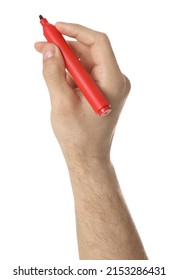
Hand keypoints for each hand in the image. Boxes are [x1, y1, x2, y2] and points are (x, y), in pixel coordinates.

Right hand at [34, 23, 129, 164]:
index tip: (55, 27)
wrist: (88, 157)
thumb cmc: (78, 137)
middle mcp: (115, 81)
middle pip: (91, 52)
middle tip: (42, 43)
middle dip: (66, 47)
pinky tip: (57, 77)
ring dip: (65, 61)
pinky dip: (70, 73)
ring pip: (86, 63)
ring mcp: (110, 87)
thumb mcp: (62, 103)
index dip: (76, 31)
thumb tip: (48, 49)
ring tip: (44, 60)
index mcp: (112, 82)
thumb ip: (53, 74)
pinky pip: (86, 74)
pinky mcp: (102, 92)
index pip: (98, 43)